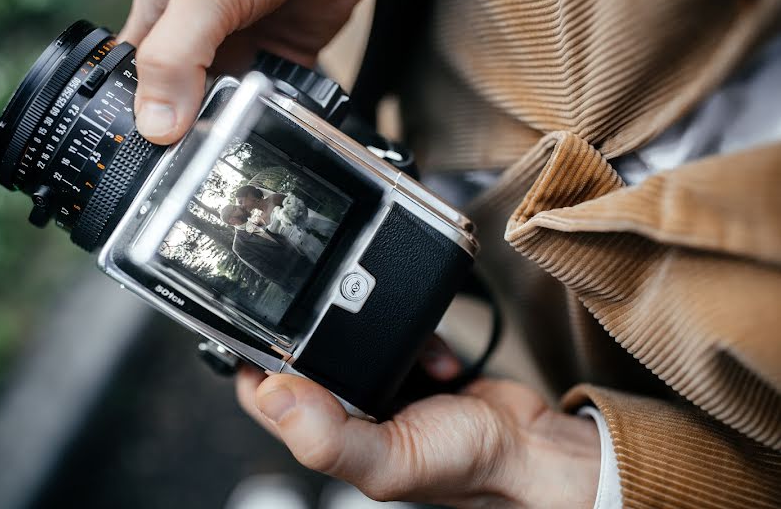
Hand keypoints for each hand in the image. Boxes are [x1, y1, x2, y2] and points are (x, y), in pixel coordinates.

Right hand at [120, 0, 386, 143]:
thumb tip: (156, 126)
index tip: (150, 163)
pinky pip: (275, 102)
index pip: (134, 83)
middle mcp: (200, 37)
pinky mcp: (285, 55)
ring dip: (233, 130)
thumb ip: (175, 57)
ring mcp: (244, 48)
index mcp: (162, 15)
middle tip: (200, 169)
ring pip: (229, 109)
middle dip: (188, 135)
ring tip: (238, 153)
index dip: (137, 123)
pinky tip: (276, 129)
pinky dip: (275, 118)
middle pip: (182, 105)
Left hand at [236, 343, 600, 507]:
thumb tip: (273, 395)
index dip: (252, 360)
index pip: (260, 393)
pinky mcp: (408, 361)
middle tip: (342, 317)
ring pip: (348, 335)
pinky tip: (433, 354)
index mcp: (328, 435)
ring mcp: (378, 383)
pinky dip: (413, 332)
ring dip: (371, 329)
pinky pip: (392, 328)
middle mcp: (346, 409)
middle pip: (301, 355)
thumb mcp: (392, 459)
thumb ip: (328, 438)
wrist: (529, 445)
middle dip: (319, 333)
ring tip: (400, 345)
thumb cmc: (468, 464)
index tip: (264, 325)